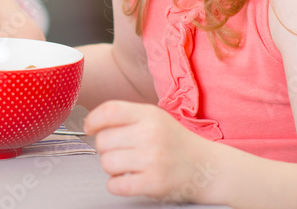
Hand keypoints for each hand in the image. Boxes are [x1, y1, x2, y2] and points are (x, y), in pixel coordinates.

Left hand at [84, 100, 211, 202]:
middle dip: (105, 148)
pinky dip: (116, 184)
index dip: (93, 120)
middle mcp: (151, 134)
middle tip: (120, 151)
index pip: (109, 111)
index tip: (90, 128)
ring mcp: (153, 159)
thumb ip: (126, 116)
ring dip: (112, 167)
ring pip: (107, 163)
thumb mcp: (155, 118)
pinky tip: (127, 179)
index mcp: (149, 115)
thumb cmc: (175, 142)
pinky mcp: (154, 183)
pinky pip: (116, 185)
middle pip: (103, 140)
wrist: (206, 168)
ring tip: (127, 166)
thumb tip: (92, 124)